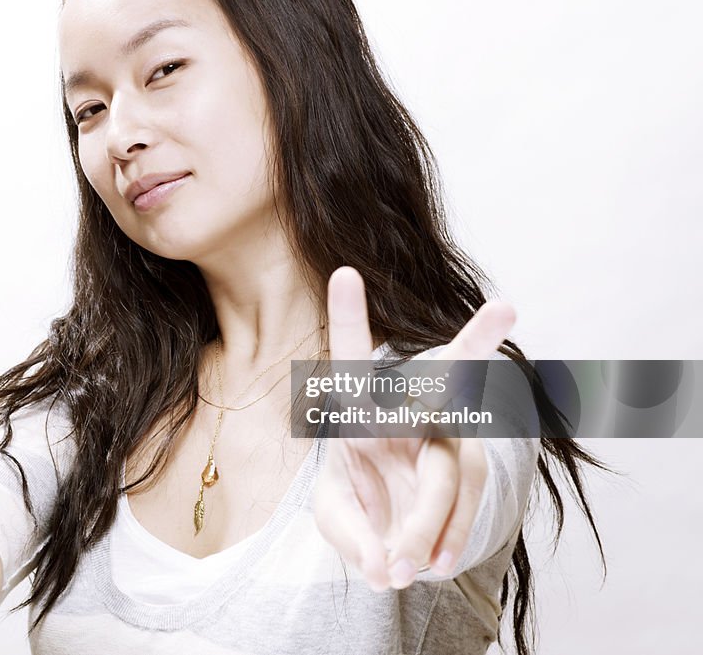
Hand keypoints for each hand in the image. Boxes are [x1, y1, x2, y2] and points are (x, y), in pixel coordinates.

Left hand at [312, 266, 515, 590]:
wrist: (393, 521)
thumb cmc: (356, 498)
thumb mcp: (333, 512)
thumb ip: (349, 535)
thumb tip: (385, 566)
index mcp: (361, 406)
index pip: (352, 358)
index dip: (349, 316)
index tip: (345, 272)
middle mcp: (410, 412)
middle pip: (444, 381)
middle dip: (476, 343)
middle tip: (508, 308)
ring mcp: (447, 440)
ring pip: (448, 476)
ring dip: (424, 526)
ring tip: (403, 568)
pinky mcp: (470, 472)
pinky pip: (465, 505)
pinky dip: (445, 539)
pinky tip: (430, 564)